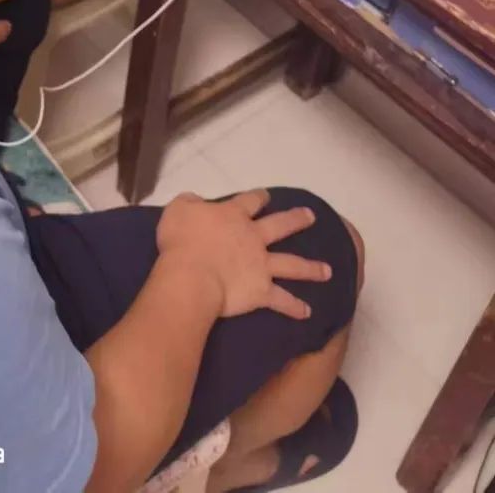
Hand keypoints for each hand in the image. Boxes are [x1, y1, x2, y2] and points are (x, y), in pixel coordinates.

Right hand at [157, 190, 331, 320]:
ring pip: (292, 264)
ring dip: (311, 268)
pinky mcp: (262, 291)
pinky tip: (307, 312)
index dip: (259, 197)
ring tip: (328, 270)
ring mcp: (261, 265)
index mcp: (233, 215)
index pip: (250, 201)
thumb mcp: (179, 209)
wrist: (192, 275)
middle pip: (280, 226)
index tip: (266, 196)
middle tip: (311, 216)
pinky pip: (282, 300)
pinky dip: (295, 307)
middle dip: (297, 220)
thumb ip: (190, 203)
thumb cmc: (181, 241)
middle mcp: (254, 237)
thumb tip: (196, 201)